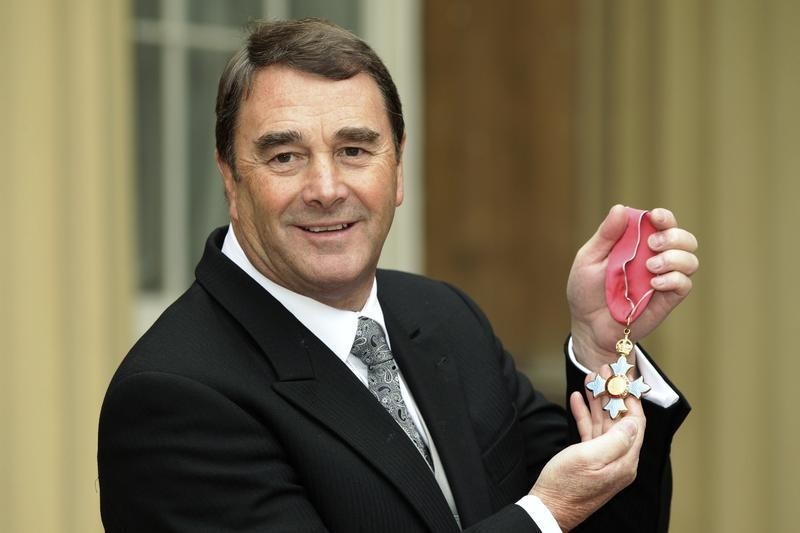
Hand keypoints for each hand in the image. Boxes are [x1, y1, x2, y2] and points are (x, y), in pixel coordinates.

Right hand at [531, 372, 645, 530]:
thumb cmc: (564, 487)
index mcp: (624, 461)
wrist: (546, 508)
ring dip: (597, 400)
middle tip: (603, 373)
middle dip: (612, 394)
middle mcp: (618, 460)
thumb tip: (633, 421)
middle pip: (620, 419)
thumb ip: (615, 439)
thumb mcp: (589, 458)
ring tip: (589, 380)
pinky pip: (591, 432)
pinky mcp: (588, 459)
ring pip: (604, 423)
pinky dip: (584, 414)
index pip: (635, 423)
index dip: (629, 398)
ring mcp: (603, 459)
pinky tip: (577, 400)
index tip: (622, 379)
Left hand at [567, 205, 698, 370]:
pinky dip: (673, 279)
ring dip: (675, 258)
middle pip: (684, 239)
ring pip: (691, 260)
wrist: (588, 326)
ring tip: (650, 267)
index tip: (655, 218)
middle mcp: (655, 258)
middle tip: (652, 245)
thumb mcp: (589, 259)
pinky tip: (654, 284)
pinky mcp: (667, 300)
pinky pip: (684, 284)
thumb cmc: (586, 291)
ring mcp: (663, 279)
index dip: (664, 217)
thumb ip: (606, 235)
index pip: (662, 223)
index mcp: (637, 243)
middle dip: (673, 236)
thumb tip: (621, 208)